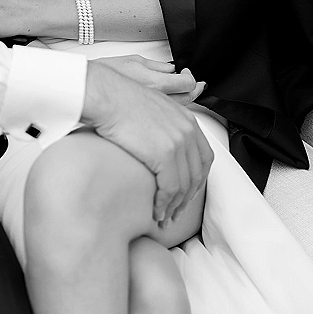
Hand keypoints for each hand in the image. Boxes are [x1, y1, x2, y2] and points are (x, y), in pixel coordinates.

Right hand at [82, 60, 212, 224]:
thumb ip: (166, 123)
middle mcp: (188, 131)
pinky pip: (170, 188)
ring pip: (184, 185)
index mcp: (188, 120)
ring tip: (164, 218)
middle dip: (187, 198)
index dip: (197, 180)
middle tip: (176, 213)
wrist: (107, 95)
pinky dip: (164, 204)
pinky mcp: (164, 154)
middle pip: (197, 175)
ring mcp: (178, 143)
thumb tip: (162, 138)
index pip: (205, 158)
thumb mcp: (154, 107)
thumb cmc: (121, 100)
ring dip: (174, 206)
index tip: (187, 194)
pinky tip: (155, 211)